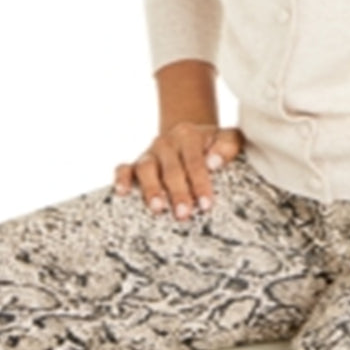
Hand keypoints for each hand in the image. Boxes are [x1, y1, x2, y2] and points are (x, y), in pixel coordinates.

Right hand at [113, 123, 243, 219]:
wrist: (190, 137)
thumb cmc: (212, 145)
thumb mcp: (227, 139)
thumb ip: (228, 146)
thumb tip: (214, 161)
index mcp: (189, 135)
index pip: (195, 161)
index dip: (200, 183)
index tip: (206, 204)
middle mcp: (167, 142)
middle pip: (171, 168)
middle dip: (178, 192)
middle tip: (184, 214)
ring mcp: (150, 153)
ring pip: (146, 168)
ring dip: (151, 188)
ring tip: (158, 208)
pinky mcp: (136, 163)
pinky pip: (124, 168)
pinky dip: (121, 178)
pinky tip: (122, 193)